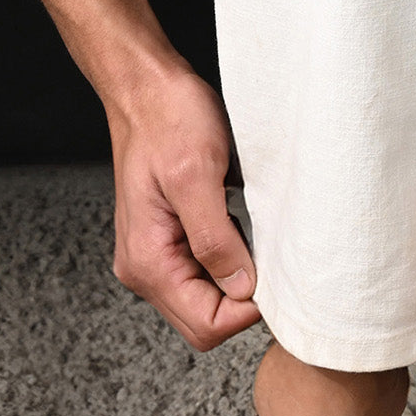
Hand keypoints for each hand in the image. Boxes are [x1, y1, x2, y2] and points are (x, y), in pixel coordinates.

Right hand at [106, 63, 259, 351]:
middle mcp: (144, 270)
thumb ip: (217, 241)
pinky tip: (234, 226)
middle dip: (241, 301)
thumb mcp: (198, 176)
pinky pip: (203, 277)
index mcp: (148, 262)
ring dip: (236, 279)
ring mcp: (153, 260)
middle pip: (204, 322)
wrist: (145, 90)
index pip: (206, 325)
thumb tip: (243, 288)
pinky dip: (228, 262)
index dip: (246, 310)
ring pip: (206, 303)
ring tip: (245, 232)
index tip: (271, 272)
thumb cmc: (168, 120)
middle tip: (266, 256)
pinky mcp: (167, 245)